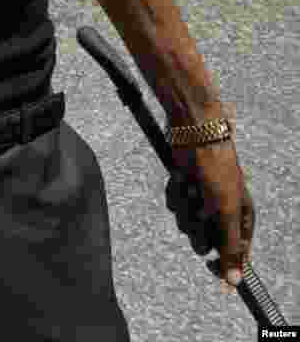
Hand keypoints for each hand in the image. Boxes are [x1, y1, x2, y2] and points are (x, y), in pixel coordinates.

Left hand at [165, 140, 255, 287]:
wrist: (193, 133)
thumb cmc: (217, 168)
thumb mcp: (227, 209)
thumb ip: (230, 247)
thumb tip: (235, 281)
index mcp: (241, 218)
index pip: (235, 255)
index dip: (223, 264)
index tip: (211, 266)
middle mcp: (221, 212)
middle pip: (205, 243)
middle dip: (199, 227)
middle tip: (201, 210)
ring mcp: (201, 202)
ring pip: (186, 226)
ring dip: (186, 208)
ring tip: (191, 187)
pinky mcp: (183, 191)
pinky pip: (174, 206)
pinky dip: (175, 194)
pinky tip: (180, 178)